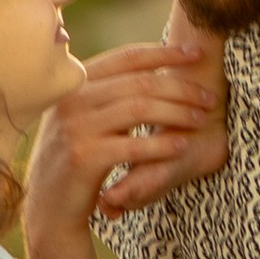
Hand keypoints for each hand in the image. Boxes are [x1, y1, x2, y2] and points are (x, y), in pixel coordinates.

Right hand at [24, 47, 224, 258]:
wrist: (50, 206)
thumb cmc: (78, 158)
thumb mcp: (85, 116)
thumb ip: (109, 92)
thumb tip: (156, 64)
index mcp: (75, 83)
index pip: (127, 58)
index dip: (165, 53)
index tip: (196, 54)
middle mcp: (72, 99)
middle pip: (139, 82)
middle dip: (181, 87)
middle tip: (209, 98)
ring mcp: (75, 127)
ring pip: (139, 108)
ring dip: (177, 112)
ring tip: (201, 119)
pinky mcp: (83, 158)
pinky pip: (133, 147)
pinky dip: (162, 144)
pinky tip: (182, 145)